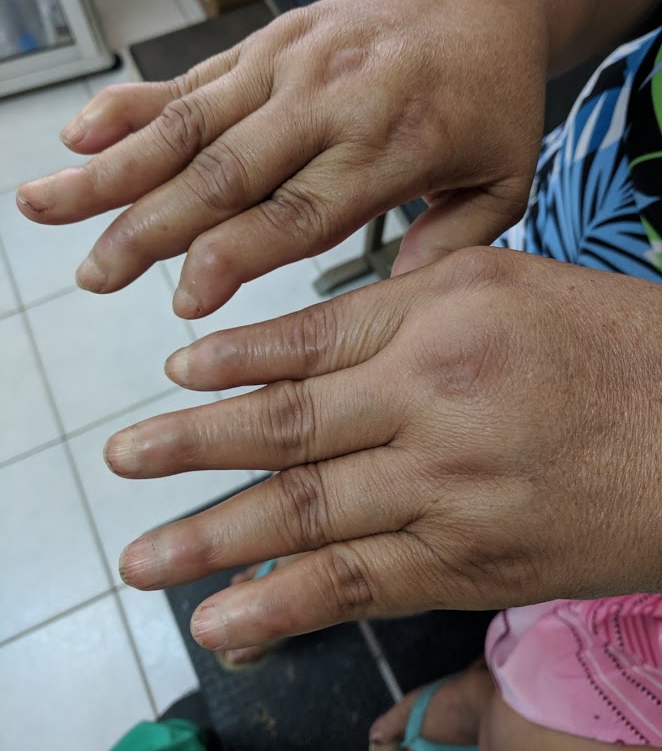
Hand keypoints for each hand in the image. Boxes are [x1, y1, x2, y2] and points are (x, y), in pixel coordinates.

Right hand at [16, 0, 548, 314]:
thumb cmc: (491, 93)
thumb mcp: (505, 179)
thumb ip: (451, 245)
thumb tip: (389, 308)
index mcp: (395, 144)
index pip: (298, 213)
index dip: (235, 258)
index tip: (182, 303)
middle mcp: (330, 99)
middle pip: (224, 172)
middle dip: (148, 227)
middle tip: (94, 276)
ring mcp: (290, 63)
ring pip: (188, 124)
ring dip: (113, 168)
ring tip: (45, 204)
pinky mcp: (267, 42)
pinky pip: (191, 79)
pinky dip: (131, 106)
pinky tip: (81, 133)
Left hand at [105, 248, 661, 650]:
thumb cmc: (611, 345)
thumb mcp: (508, 284)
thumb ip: (409, 303)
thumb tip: (322, 333)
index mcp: (439, 315)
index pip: (309, 337)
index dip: (234, 359)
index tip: (176, 372)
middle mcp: (431, 396)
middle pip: (288, 426)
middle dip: (193, 445)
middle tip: (125, 457)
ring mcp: (446, 486)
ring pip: (307, 512)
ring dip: (215, 537)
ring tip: (145, 559)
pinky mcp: (470, 562)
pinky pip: (361, 586)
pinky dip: (285, 605)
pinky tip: (225, 622)